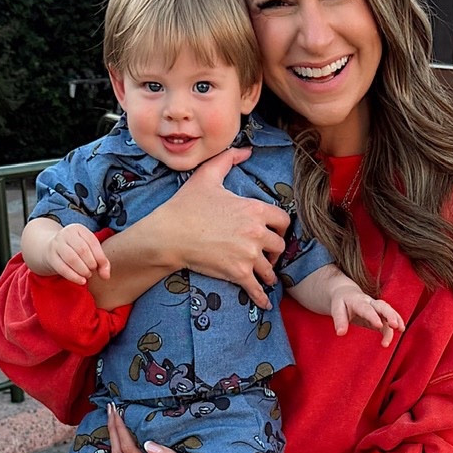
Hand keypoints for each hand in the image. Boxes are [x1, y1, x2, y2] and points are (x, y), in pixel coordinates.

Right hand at [19, 215, 107, 279]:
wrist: (51, 248)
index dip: (100, 258)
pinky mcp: (50, 256)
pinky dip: (74, 277)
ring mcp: (57, 244)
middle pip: (82, 250)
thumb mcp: (89, 250)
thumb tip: (106, 276)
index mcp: (79, 229)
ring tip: (87, 275)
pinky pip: (63, 268)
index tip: (103, 269)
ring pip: (72, 259)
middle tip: (93, 271)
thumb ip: (101, 262)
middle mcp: (66, 233)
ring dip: (83, 270)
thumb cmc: (76, 250)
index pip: (92, 242)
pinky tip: (81, 281)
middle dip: (91, 264)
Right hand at [152, 148, 286, 308]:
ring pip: (270, 269)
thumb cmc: (187, 205)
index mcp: (254, 209)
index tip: (273, 232)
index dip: (279, 226)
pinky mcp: (238, 273)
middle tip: (267, 254)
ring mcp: (248, 255)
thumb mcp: (207, 176)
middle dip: (274, 251)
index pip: (282, 220)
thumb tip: (245, 150)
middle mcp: (256, 233)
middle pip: (279, 245)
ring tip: (265, 276)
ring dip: (268, 273)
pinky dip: (261, 297)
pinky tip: (264, 302)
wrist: (170, 234)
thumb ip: (228, 159)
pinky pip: (256, 288)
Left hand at [328, 279, 405, 347]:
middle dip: (390, 315)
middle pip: (383, 306)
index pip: (366, 309)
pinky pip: (389, 318)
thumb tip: (340, 333)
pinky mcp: (380, 314)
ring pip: (388, 312)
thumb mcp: (336, 309)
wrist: (347, 293)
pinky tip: (401, 330)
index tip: (379, 325)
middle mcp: (370, 302)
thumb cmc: (341, 302)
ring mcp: (376, 308)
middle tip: (395, 325)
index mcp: (358, 301)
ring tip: (400, 330)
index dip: (373, 316)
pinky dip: (396, 322)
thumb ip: (339, 320)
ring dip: (395, 320)